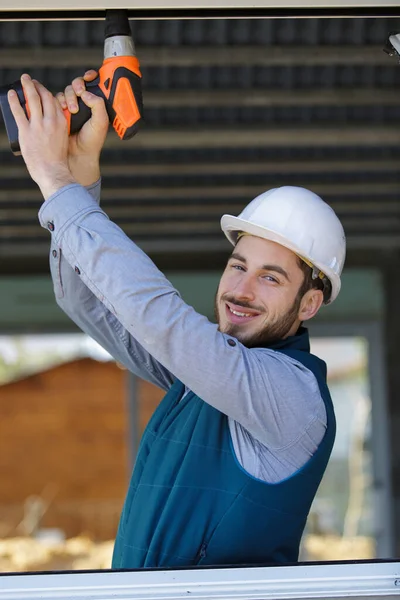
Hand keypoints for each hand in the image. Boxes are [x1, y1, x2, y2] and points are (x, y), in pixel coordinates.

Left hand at [8, 74, 74, 198]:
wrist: (52, 171)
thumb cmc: (57, 160)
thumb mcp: (63, 140)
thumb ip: (58, 129)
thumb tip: (50, 125)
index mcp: (61, 123)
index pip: (55, 102)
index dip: (47, 93)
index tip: (42, 90)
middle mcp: (51, 121)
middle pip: (44, 96)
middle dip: (37, 86)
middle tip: (31, 81)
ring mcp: (38, 125)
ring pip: (32, 99)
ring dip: (27, 86)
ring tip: (23, 79)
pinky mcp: (26, 131)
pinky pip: (18, 111)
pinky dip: (14, 100)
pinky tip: (12, 93)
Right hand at [56, 70, 108, 185]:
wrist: (78, 154)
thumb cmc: (92, 140)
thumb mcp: (101, 122)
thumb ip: (98, 105)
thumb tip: (86, 93)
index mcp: (95, 104)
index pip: (92, 84)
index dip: (90, 77)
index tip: (89, 77)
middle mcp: (83, 103)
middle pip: (77, 85)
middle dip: (77, 86)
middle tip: (79, 94)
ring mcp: (71, 107)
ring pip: (66, 91)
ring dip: (69, 97)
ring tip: (72, 110)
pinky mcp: (59, 112)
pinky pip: (56, 100)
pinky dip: (59, 102)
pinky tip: (64, 111)